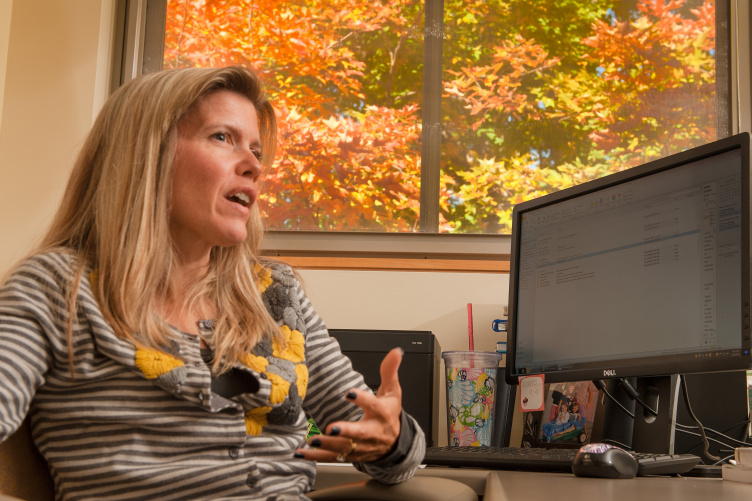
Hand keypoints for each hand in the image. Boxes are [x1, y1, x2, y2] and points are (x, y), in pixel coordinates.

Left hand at [295, 347, 402, 462]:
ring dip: (328, 445)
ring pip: (345, 448)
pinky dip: (316, 457)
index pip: (373, 405)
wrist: (395, 444)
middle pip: (360, 433)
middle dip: (346, 431)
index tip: (349, 393)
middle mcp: (372, 432)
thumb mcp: (393, 391)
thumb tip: (396, 351)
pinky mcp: (351, 455)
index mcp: (382, 413)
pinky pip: (333, 458)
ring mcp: (361, 446)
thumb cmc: (390, 414)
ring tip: (313, 440)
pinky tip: (302, 453)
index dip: (362, 399)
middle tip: (331, 428)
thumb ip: (389, 371)